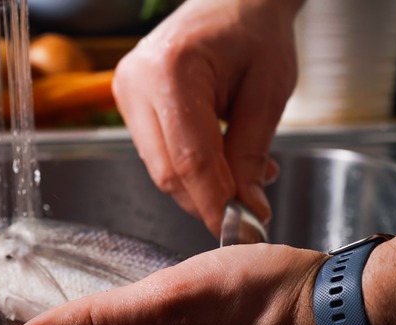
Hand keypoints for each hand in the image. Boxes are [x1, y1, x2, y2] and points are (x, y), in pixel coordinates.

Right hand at [113, 0, 301, 234]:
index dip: (214, 202)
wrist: (230, 2)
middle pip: (168, 170)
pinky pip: (158, 153)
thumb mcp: (268, 91)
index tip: (239, 230)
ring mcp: (127, 93)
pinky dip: (189, 169)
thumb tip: (246, 207)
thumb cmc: (254, 31)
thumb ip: (251, 152)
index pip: (190, 158)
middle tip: (246, 214)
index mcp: (171, 69)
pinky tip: (220, 163)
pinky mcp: (129, 104)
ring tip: (243, 179)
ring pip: (160, 168)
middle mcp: (137, 82)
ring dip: (200, 186)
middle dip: (207, 200)